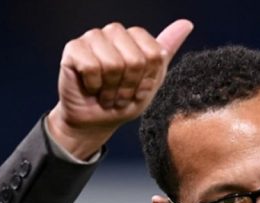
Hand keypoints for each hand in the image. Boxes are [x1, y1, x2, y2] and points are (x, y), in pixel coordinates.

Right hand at [47, 20, 193, 158]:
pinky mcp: (73, 48)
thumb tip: (186, 24)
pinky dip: (94, 86)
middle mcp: (115, 33)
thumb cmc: (124, 101)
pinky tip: (91, 88)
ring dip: (112, 89)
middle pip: (135, 58)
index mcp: (136, 38)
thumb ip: (167, 52)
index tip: (139, 90)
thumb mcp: (152, 81)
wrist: (96, 121)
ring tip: (107, 94)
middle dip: (130, 86)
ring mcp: (93, 38)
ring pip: (113, 63)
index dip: (148, 79)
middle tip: (121, 96)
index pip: (154, 53)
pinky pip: (92, 66)